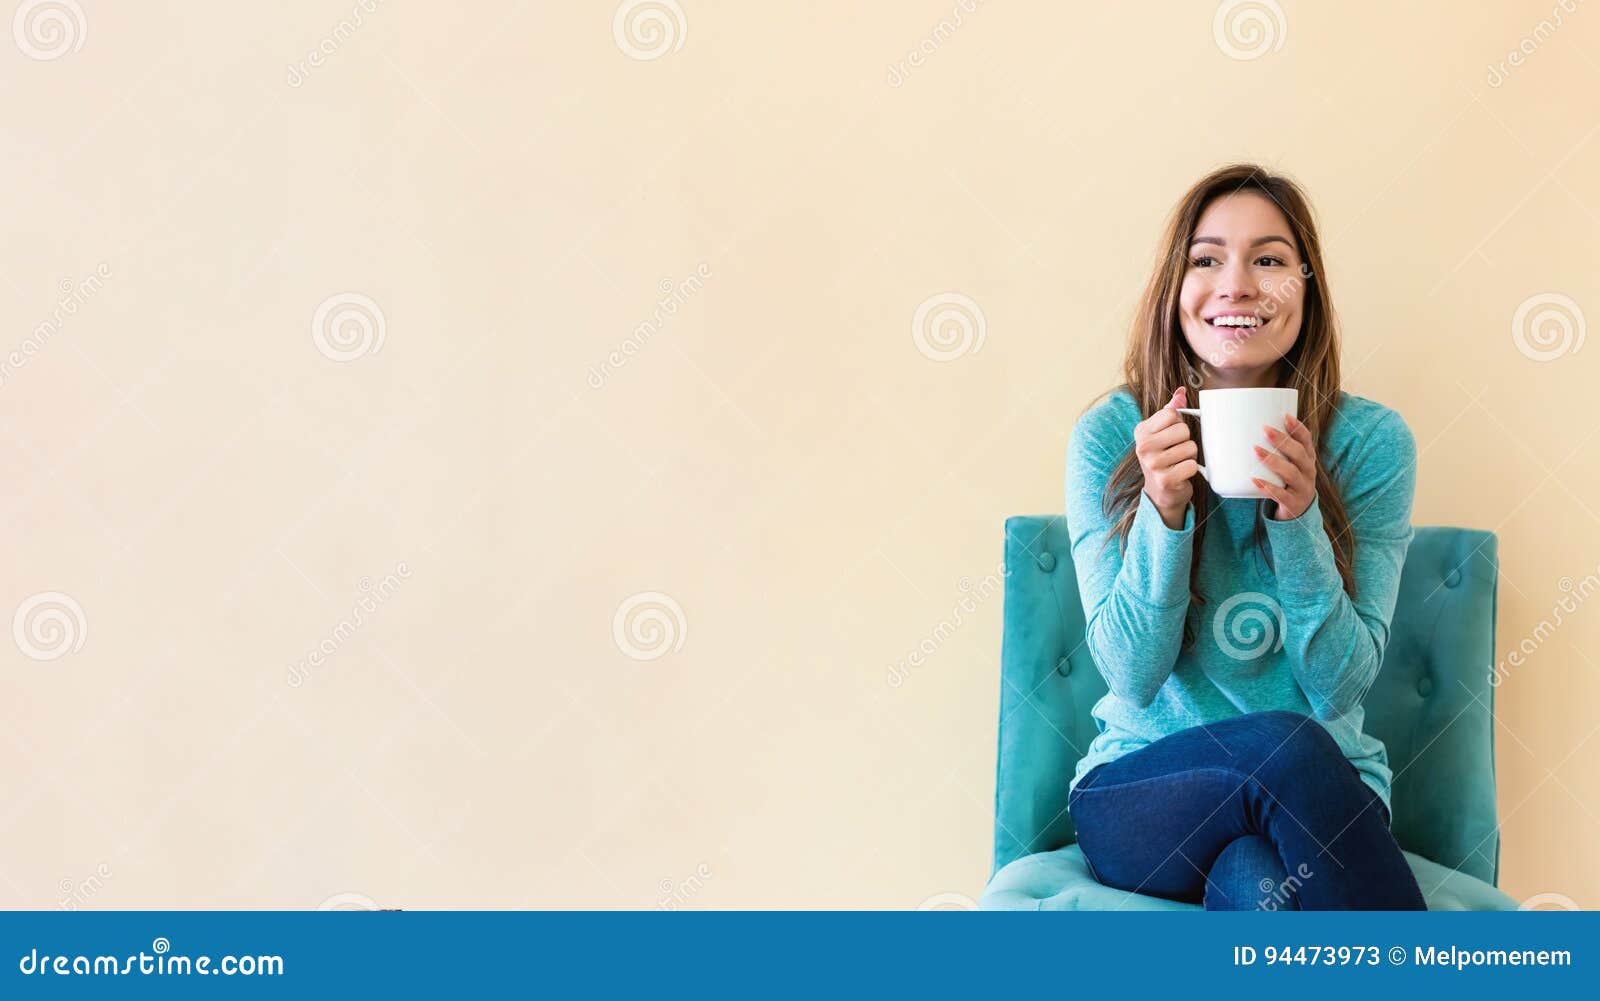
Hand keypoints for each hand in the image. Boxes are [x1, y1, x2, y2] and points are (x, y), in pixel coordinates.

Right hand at [1134, 386, 1199, 527]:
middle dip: (1186, 441)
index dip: (1179, 424)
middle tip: (1177, 452)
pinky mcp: (1165, 480)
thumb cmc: (1164, 458)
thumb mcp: (1162, 434)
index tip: (1172, 436)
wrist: (1160, 492)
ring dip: (1190, 456)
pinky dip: (1191, 470)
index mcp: (1141, 431)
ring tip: (1179, 463)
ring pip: (1190, 447)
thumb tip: (1181, 392)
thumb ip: (1170, 412)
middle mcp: (1142, 446)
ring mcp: (1152, 464)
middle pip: (1183, 430)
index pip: (1173, 414)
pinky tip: (1181, 474)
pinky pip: (1192, 465)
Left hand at [1252, 414, 1317, 520]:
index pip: (1307, 441)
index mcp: (1307, 459)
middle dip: (1282, 440)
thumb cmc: (1286, 482)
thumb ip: (1273, 450)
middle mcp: (1308, 471)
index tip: (1286, 416)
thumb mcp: (1287, 465)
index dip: (1298, 428)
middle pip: (1299, 454)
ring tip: (1256, 452)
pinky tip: (1255, 481)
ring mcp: (1302, 488)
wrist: (1297, 513)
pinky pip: (1282, 495)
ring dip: (1274, 461)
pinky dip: (1268, 488)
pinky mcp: (1293, 503)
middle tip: (1265, 429)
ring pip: (1291, 473)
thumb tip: (1238, 432)